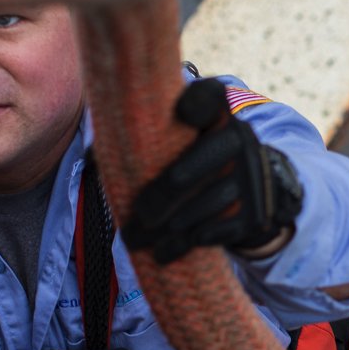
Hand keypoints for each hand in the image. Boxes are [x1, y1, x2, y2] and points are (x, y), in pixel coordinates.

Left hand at [125, 78, 302, 263]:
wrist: (258, 190)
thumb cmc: (198, 161)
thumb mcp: (180, 142)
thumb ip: (142, 139)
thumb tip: (90, 157)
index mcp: (216, 116)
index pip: (211, 97)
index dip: (197, 101)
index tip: (182, 111)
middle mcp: (239, 140)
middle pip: (192, 168)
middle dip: (159, 197)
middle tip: (137, 216)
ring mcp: (250, 178)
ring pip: (202, 205)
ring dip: (166, 229)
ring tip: (135, 241)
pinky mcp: (255, 212)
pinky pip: (216, 231)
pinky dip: (186, 245)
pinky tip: (164, 252)